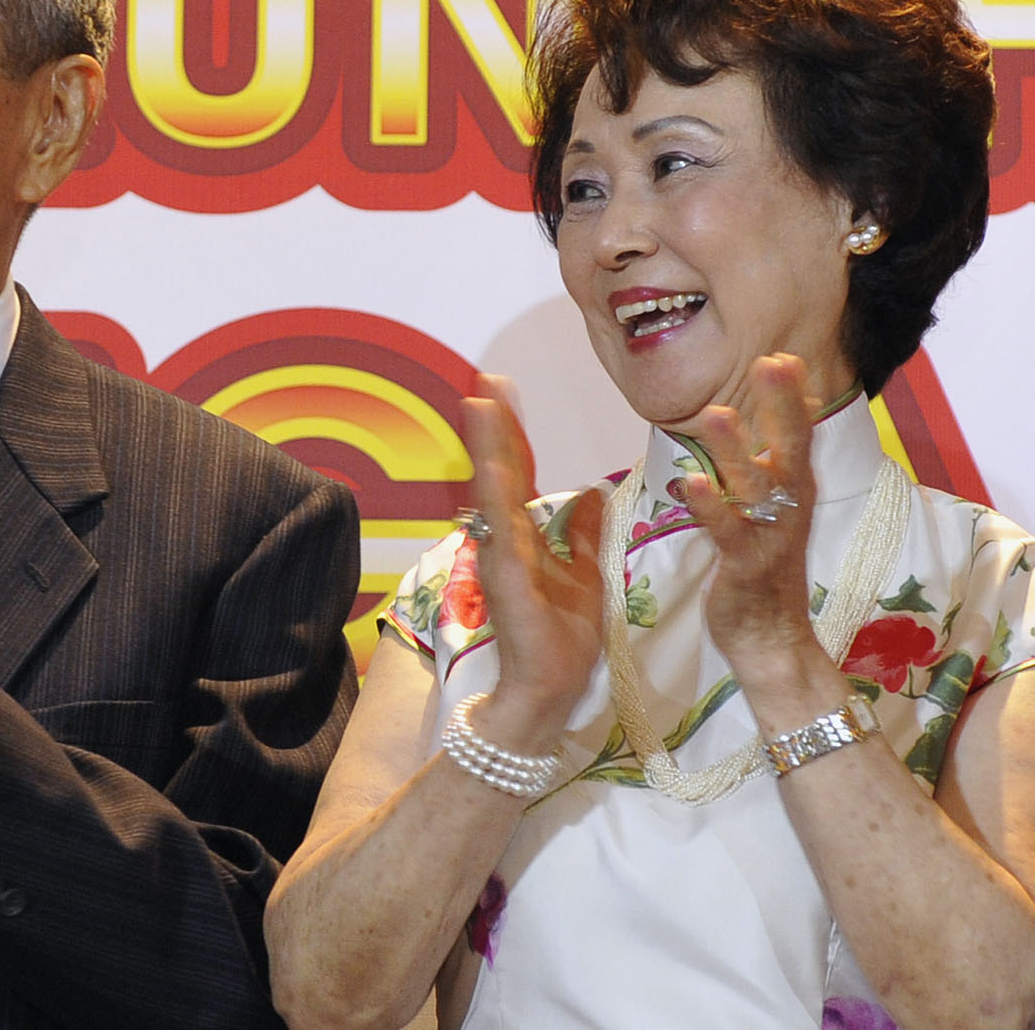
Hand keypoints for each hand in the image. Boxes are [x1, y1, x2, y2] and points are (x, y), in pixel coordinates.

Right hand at [462, 374, 603, 744]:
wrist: (547, 693)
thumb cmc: (561, 642)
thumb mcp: (584, 577)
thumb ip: (582, 536)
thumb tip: (590, 493)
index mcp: (524, 539)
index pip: (517, 475)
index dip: (512, 434)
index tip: (502, 393)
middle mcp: (505, 541)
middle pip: (499, 473)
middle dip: (494, 426)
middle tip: (487, 381)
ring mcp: (501, 558)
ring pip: (493, 492)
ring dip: (489, 447)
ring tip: (484, 403)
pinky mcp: (506, 578)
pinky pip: (501, 528)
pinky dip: (496, 494)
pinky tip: (494, 463)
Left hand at [683, 354, 818, 668]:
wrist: (773, 641)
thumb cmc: (764, 569)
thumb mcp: (768, 511)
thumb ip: (760, 468)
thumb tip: (747, 422)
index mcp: (794, 491)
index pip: (800, 434)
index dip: (794, 395)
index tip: (785, 353)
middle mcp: (790, 508)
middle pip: (790, 449)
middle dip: (782, 406)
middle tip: (772, 361)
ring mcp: (770, 536)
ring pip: (754, 486)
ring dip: (736, 450)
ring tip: (716, 412)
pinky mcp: (745, 565)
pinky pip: (727, 532)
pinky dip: (710, 507)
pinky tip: (691, 482)